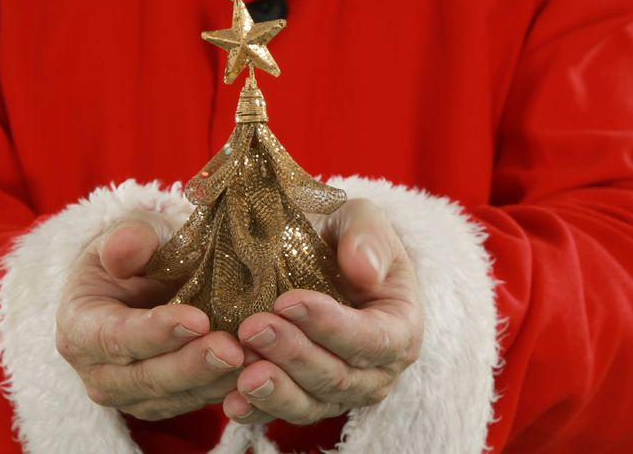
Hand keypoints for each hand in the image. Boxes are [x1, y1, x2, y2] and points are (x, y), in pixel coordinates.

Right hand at [55, 212, 246, 420]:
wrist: (148, 278)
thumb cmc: (141, 252)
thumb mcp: (135, 232)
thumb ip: (131, 238)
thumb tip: (125, 249)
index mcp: (80, 325)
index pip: (115, 336)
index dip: (156, 332)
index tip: (199, 320)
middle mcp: (97, 370)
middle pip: (145, 377)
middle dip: (193, 365)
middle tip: (235, 349)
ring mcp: (128, 393)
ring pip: (173, 396)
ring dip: (215, 382)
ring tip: (255, 361)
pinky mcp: (160, 403)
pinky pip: (193, 403)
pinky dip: (225, 390)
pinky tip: (256, 373)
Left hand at [222, 198, 423, 424]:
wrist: (325, 259)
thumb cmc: (347, 239)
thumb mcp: (362, 219)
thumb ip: (368, 236)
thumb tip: (365, 270)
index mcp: (400, 328)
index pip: (372, 339)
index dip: (330, 325)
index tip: (286, 301)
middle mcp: (376, 371)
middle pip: (338, 376)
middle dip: (293, 354)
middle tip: (252, 328)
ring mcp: (340, 391)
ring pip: (311, 403)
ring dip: (275, 390)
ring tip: (241, 373)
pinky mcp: (306, 399)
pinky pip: (283, 413)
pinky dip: (257, 411)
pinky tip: (231, 402)